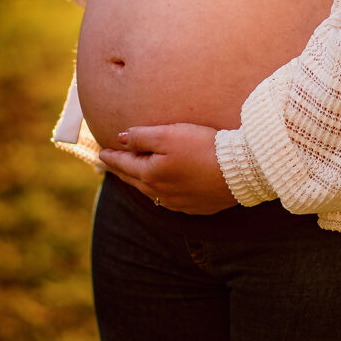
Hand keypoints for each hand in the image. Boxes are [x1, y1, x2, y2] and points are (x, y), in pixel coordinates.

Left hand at [99, 124, 237, 213]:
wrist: (239, 170)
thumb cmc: (203, 147)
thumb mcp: (169, 134)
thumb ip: (142, 136)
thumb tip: (120, 138)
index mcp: (151, 174)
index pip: (124, 163)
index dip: (112, 156)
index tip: (101, 152)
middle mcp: (160, 192)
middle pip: (134, 179)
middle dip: (120, 170)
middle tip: (109, 164)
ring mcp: (178, 202)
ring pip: (150, 191)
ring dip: (138, 181)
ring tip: (132, 174)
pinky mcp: (195, 206)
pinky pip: (168, 199)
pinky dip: (159, 191)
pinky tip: (162, 188)